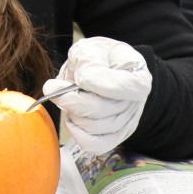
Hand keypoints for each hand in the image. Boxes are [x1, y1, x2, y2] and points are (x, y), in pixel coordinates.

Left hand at [44, 36, 151, 154]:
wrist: (105, 70)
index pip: (125, 86)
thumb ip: (88, 61)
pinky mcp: (114, 137)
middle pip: (102, 110)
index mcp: (138, 76)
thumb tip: (80, 82)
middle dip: (72, 99)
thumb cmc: (99, 58)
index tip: (81, 77)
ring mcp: (127, 122)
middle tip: (54, 87)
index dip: (99, 83)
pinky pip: (95, 145)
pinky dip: (76, 133)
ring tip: (65, 99)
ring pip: (94, 128)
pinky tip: (71, 117)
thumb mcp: (93, 47)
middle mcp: (137, 103)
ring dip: (72, 113)